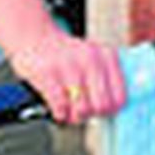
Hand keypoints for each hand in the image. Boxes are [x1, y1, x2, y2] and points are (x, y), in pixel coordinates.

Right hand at [9, 30, 125, 124]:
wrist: (34, 37)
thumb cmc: (66, 55)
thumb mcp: (93, 59)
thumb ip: (106, 79)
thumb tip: (114, 109)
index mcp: (107, 56)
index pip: (120, 96)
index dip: (111, 110)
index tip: (103, 113)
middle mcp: (91, 59)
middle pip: (102, 105)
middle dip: (92, 115)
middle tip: (84, 113)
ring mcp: (69, 65)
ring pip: (81, 108)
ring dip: (74, 116)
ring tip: (70, 111)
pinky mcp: (47, 73)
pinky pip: (60, 106)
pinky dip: (60, 113)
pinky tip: (58, 109)